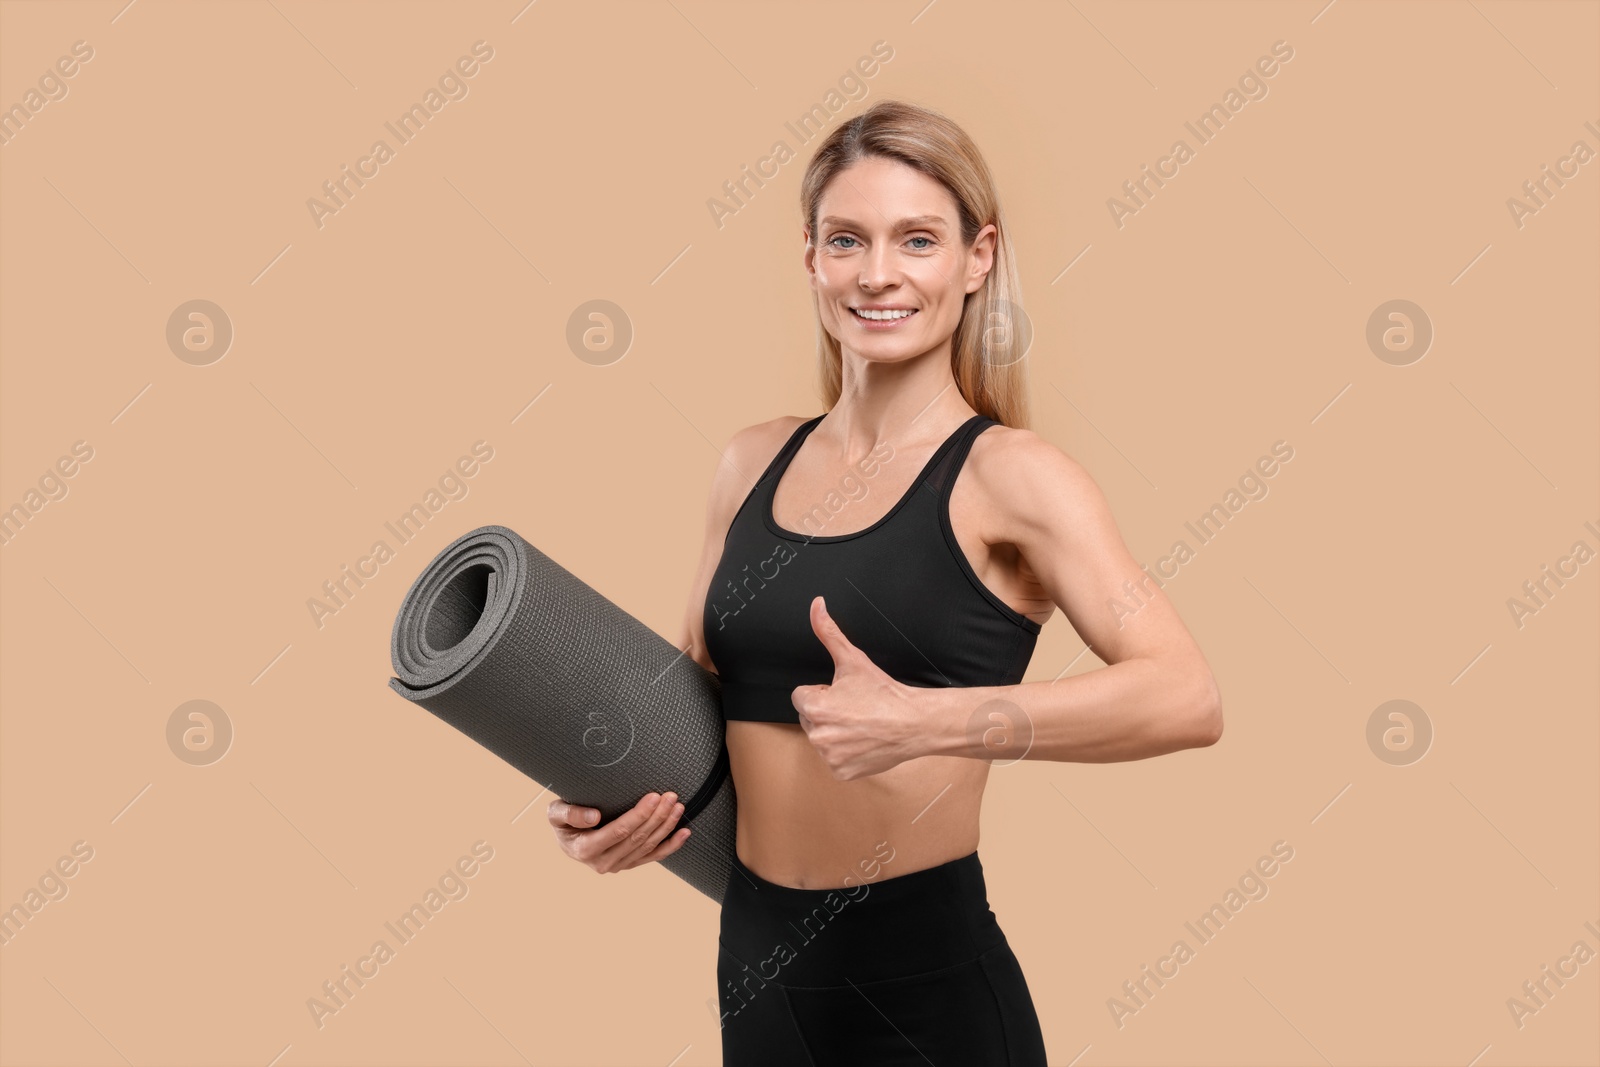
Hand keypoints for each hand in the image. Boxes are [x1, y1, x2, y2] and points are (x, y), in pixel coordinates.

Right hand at [546, 791, 690, 873]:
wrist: (567, 840)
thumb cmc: (562, 823)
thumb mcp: (556, 814)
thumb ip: (570, 814)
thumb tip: (594, 816)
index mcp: (586, 849)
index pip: (620, 831)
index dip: (639, 814)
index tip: (654, 797)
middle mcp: (603, 862)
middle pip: (637, 838)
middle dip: (657, 816)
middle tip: (671, 796)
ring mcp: (618, 865)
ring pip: (648, 846)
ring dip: (666, 826)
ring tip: (678, 807)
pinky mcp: (629, 864)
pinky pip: (653, 856)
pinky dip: (671, 845)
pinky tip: (684, 833)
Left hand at [790, 595, 923, 779]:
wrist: (914, 723)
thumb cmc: (885, 694)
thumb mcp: (853, 659)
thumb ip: (829, 632)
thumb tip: (816, 605)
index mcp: (815, 707)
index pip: (801, 696)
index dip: (821, 692)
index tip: (842, 694)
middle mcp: (818, 735)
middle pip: (808, 718)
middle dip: (826, 712)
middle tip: (853, 709)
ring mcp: (830, 756)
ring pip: (821, 739)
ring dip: (835, 732)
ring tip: (860, 724)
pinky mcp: (841, 772)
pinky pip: (833, 760)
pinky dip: (846, 753)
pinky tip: (863, 741)